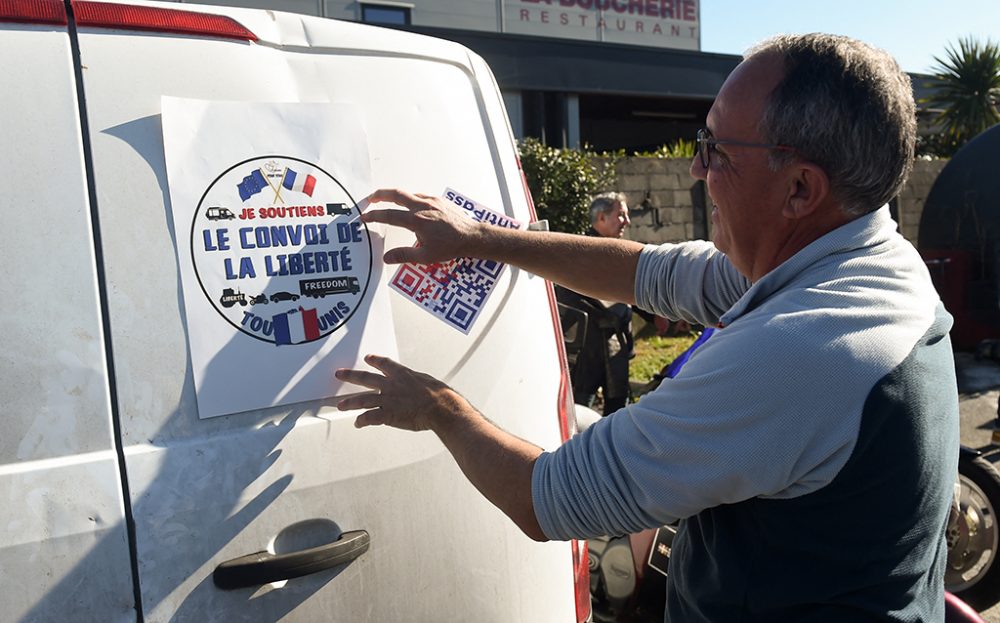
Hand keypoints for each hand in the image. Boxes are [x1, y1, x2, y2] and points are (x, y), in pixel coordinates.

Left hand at [335, 354, 467, 431]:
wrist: (441, 408)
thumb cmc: (440, 396)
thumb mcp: (429, 382)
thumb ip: (419, 383)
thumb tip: (421, 385)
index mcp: (403, 375)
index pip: (385, 364)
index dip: (375, 361)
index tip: (368, 358)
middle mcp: (392, 385)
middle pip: (366, 378)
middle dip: (351, 376)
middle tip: (340, 374)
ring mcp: (388, 400)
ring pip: (363, 400)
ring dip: (350, 403)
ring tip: (341, 405)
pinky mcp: (387, 414)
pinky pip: (370, 418)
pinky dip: (362, 421)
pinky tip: (358, 423)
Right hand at [363, 188, 482, 264]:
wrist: (472, 236)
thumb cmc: (451, 246)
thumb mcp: (425, 256)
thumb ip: (403, 255)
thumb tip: (387, 257)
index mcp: (416, 221)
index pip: (389, 215)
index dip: (374, 216)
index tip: (364, 217)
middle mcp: (422, 207)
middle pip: (395, 194)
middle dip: (380, 195)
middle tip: (370, 198)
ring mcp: (432, 201)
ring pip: (409, 194)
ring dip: (396, 196)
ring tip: (389, 201)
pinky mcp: (440, 200)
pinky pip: (421, 196)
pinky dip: (412, 199)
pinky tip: (412, 206)